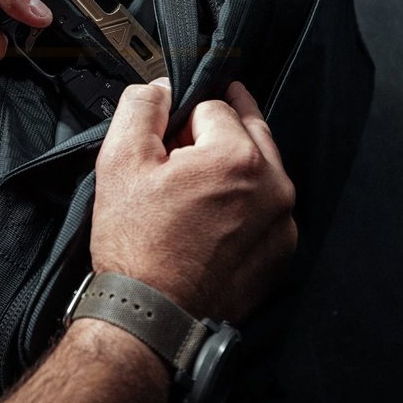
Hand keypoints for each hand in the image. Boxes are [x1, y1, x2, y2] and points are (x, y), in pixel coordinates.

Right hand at [91, 80, 296, 322]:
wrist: (153, 315)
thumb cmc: (137, 244)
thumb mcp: (121, 160)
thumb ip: (142, 106)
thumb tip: (160, 87)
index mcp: (237, 157)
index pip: (214, 105)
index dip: (185, 116)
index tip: (170, 138)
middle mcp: (273, 185)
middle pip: (247, 129)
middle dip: (217, 129)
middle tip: (186, 146)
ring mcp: (282, 220)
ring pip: (260, 165)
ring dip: (233, 161)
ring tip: (196, 183)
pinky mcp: (281, 248)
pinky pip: (267, 203)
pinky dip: (246, 197)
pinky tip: (214, 212)